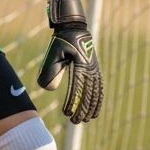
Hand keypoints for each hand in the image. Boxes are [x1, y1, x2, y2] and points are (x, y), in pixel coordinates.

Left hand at [37, 0, 103, 123]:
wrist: (74, 28)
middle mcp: (91, 68)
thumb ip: (51, 70)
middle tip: (75, 122)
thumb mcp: (53, 54)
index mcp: (80, 64)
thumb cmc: (61, 41)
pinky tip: (95, 110)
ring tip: (86, 120)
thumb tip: (49, 90)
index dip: (73, 102)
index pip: (77, 88)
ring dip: (91, 107)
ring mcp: (95, 69)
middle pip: (89, 93)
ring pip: (96, 92)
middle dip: (83, 109)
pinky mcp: (95, 69)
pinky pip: (99, 87)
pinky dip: (98, 100)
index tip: (66, 114)